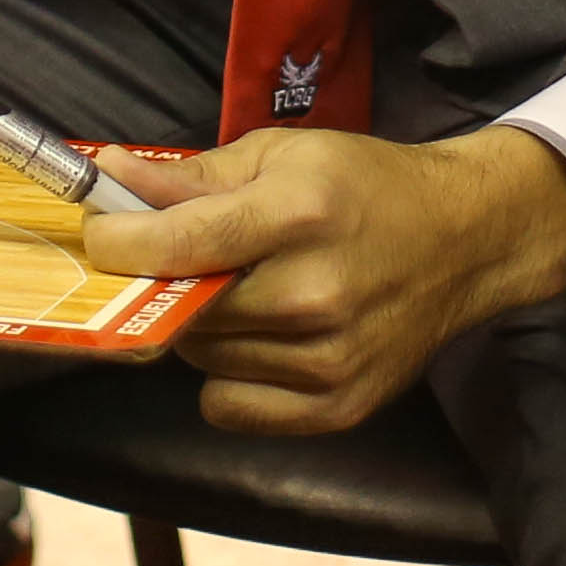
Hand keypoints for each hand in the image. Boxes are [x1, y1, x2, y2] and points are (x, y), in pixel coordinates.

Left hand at [80, 128, 565, 434]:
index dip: (118, 244)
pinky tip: (262, 340)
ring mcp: (329, 359)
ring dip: (203, 331)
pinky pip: (231, 409)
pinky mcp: (339, 406)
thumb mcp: (281, 155)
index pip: (175, 245)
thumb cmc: (365, 188)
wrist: (463, 240)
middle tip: (187, 261)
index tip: (101, 237)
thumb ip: (191, 178)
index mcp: (298, 216)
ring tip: (245, 294)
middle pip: (183, 311)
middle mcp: (313, 293)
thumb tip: (110, 179)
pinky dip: (229, 379)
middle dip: (166, 286)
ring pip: (202, 361)